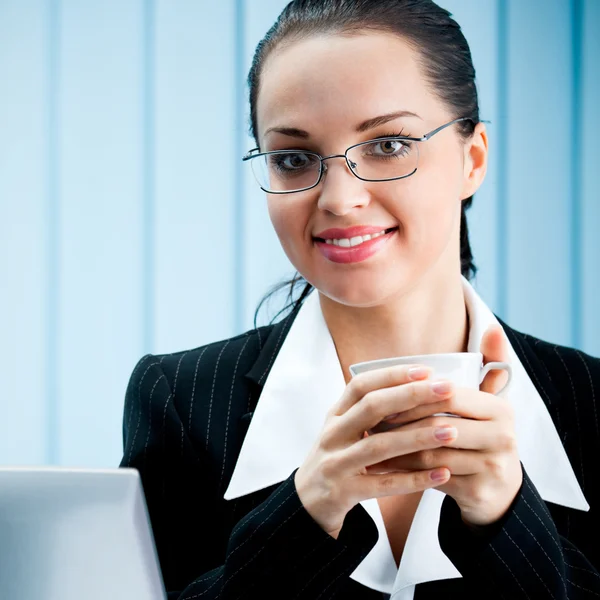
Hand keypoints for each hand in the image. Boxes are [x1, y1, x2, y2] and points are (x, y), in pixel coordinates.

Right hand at [294, 364, 455, 537]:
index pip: (362, 385)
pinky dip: (414, 479)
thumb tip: (416, 387)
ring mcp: (336, 463)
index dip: (393, 375)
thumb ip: (369, 412)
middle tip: (447, 389)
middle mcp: (333, 435)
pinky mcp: (343, 492)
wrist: (306, 503)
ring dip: (417, 437)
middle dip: (411, 395)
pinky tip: (441, 473)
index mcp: (336, 415)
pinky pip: (383, 485)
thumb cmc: (335, 460)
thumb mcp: (343, 430)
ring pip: (379, 446)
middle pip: (371, 408)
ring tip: (451, 431)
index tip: (426, 371)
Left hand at [365, 325, 522, 526]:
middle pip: (436, 425)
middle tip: (369, 421)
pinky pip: (430, 479)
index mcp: (500, 409)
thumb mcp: (488, 403)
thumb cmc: (482, 437)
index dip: (412, 396)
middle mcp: (503, 437)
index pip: (447, 395)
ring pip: (430, 453)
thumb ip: (490, 365)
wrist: (498, 492)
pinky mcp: (479, 493)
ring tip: (369, 441)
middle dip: (399, 423)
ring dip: (395, 448)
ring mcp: (493, 468)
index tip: (384, 397)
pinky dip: (403, 471)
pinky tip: (382, 466)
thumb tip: (492, 327)